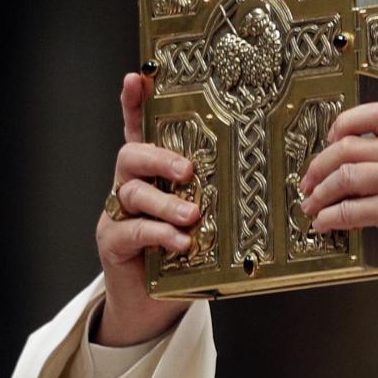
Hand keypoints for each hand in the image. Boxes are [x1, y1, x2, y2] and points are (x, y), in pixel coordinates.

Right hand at [93, 73, 199, 345]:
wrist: (152, 301)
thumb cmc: (184, 249)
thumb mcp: (205, 212)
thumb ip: (218, 190)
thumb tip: (264, 169)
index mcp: (154, 171)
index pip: (140, 128)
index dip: (136, 102)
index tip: (139, 76)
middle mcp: (131, 185)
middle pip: (131, 154)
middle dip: (159, 156)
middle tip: (188, 169)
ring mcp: (118, 213)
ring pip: (133, 193)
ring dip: (165, 201)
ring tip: (191, 215)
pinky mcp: (114, 242)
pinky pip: (132, 230)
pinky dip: (159, 233)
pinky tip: (180, 241)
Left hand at [300, 103, 377, 299]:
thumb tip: (352, 162)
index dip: (346, 122)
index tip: (330, 137)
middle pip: (350, 146)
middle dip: (320, 165)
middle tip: (309, 180)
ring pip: (345, 176)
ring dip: (320, 193)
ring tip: (313, 204)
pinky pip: (349, 209)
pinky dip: (330, 217)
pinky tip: (325, 222)